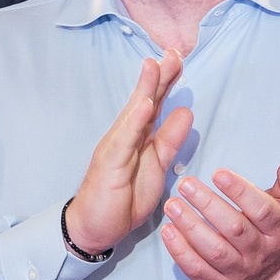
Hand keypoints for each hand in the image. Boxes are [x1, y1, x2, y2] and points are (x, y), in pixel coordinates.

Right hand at [65, 53, 190, 257]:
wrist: (95, 228)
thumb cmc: (122, 198)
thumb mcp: (156, 167)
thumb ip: (169, 140)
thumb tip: (185, 111)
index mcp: (138, 137)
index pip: (154, 104)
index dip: (166, 82)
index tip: (179, 58)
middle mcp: (125, 136)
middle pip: (144, 101)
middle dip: (158, 76)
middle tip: (173, 51)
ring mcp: (115, 147)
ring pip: (133, 113)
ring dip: (145, 89)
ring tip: (155, 66)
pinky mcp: (109, 163)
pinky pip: (124, 139)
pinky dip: (135, 120)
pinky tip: (144, 103)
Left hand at [163, 158, 279, 279]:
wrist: (273, 277)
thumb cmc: (276, 233)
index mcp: (278, 230)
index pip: (262, 210)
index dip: (240, 191)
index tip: (218, 173)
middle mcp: (260, 252)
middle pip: (234, 228)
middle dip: (208, 204)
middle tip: (186, 184)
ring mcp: (239, 271)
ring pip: (214, 250)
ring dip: (190, 227)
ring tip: (173, 205)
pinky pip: (197, 270)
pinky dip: (180, 252)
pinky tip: (168, 231)